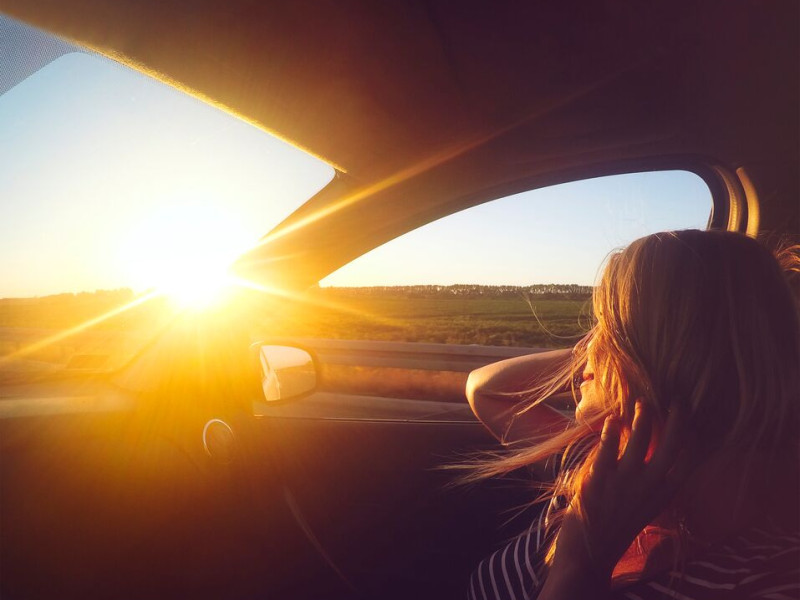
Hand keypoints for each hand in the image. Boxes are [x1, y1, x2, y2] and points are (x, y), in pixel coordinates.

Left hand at [540, 401, 688, 598]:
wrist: (589, 552)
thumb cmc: (615, 525)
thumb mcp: (643, 506)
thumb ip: (650, 482)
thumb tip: (653, 452)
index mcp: (662, 494)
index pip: (687, 462)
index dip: (692, 438)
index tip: (694, 418)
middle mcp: (648, 486)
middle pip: (670, 447)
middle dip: (676, 422)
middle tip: (677, 400)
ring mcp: (624, 482)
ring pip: (639, 441)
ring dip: (642, 419)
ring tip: (641, 403)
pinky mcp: (599, 479)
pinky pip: (607, 449)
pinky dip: (611, 432)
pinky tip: (612, 419)